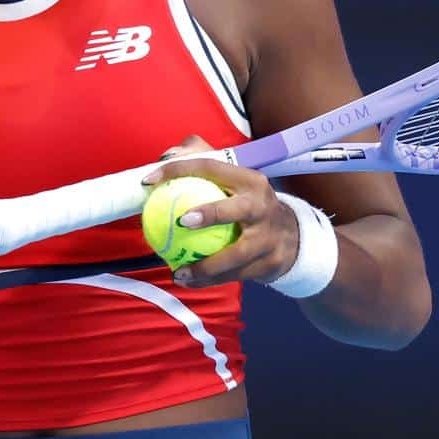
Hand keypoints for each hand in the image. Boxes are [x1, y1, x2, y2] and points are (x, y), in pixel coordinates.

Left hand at [142, 135, 300, 288]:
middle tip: (181, 223)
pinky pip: (234, 275)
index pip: (210, 167)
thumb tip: (164, 157)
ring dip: (204, 267)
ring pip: (234, 255)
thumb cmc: (246, 204)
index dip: (179, 170)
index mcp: (249, 180)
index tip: (148, 182)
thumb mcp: (231, 180)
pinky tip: (187, 281)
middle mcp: (262, 206)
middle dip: (210, 214)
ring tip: (178, 273)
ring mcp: (268, 236)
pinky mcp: (270, 262)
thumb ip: (199, 161)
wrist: (290, 236)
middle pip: (236, 210)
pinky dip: (209, 280)